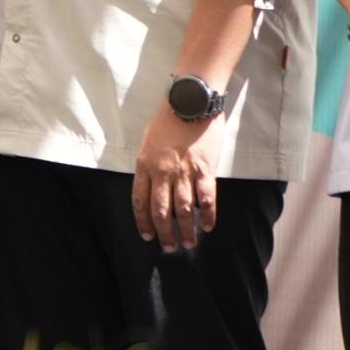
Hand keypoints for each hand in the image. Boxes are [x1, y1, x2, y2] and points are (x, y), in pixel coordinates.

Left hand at [133, 112, 220, 253]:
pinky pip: (207, 198)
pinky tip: (209, 226)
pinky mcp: (204, 169)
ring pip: (183, 210)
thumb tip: (154, 189)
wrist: (190, 101)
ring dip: (186, 230)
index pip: (139, 201)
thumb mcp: (148, 143)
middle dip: (164, 233)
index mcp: (144, 165)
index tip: (147, 236)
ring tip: (189, 243)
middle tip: (169, 247)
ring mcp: (183, 172)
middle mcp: (162, 172)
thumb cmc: (168, 120)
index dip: (143, 222)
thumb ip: (150, 167)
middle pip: (161, 211)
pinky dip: (208, 215)